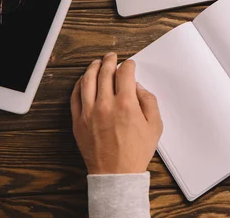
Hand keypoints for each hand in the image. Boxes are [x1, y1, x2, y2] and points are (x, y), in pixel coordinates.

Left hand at [70, 52, 162, 173]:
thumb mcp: (155, 126)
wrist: (116, 174)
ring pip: (87, 80)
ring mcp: (89, 113)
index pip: (125, 74)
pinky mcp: (78, 121)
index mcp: (126, 105)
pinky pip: (75, 96)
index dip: (129, 65)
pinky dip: (79, 84)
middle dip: (110, 61)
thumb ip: (149, 102)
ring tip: (97, 62)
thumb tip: (138, 88)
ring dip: (92, 68)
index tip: (130, 65)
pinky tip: (83, 80)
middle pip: (105, 72)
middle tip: (112, 57)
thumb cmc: (135, 153)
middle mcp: (105, 105)